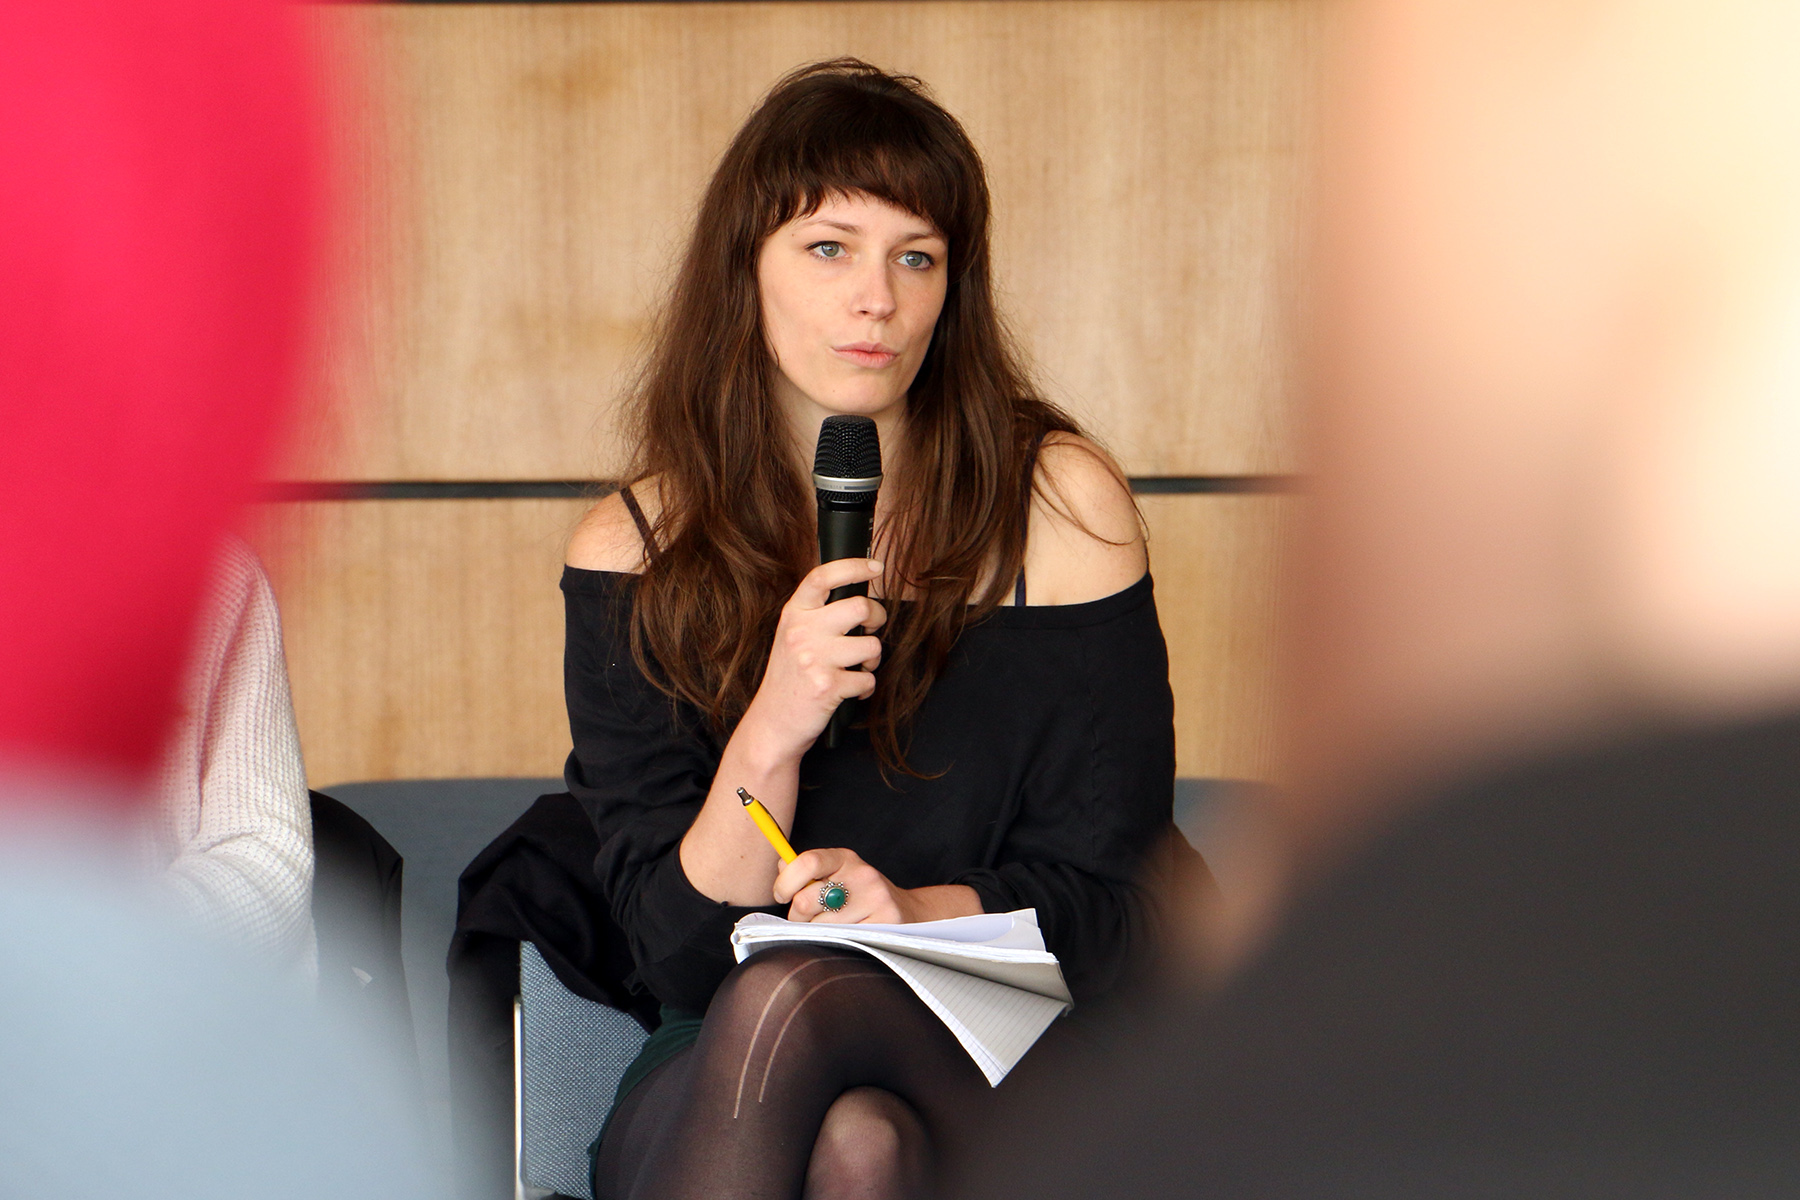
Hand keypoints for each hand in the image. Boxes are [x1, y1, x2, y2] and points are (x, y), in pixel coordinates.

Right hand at [737, 558, 886, 762]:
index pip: (823, 577)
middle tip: (871, 630)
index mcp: (793, 614)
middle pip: (860, 607)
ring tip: (855, 668)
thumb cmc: (790, 679)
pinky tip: (848, 691)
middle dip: (877, 618)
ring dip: (872, 660)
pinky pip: (868, 679)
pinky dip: (864, 688)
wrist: (772, 723)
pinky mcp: (826, 686)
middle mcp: (801, 631)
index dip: (854, 566)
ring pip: (872, 645)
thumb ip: (818, 615)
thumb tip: (860, 596)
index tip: (876, 566)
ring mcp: (813, 658)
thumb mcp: (793, 636)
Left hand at [773, 848, 980, 924]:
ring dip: (818, 933)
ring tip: (834, 928)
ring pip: (820, 927)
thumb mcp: (836, 875)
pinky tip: (850, 937)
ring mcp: (876, 899)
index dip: (785, 882)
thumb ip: (806, 871)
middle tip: (806, 920)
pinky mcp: (886, 924)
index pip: (807, 862)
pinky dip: (838, 943)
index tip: (781, 895)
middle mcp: (862, 875)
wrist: (909, 913)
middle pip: (806, 901)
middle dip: (797, 917)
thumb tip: (781, 865)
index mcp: (844, 859)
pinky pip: (842, 941)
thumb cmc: (860, 896)